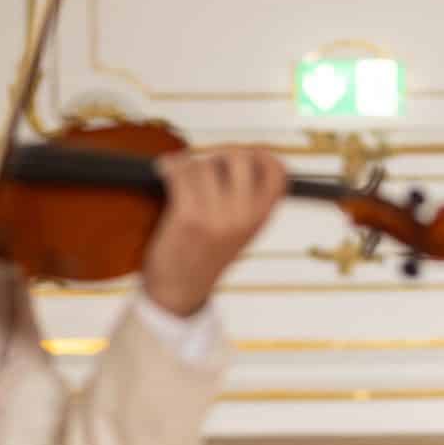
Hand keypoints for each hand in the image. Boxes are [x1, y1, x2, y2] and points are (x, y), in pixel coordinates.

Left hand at [141, 145, 289, 317]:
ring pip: (204, 164)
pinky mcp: (188, 218)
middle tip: (208, 164)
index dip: (262, 154)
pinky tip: (166, 171)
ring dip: (188, 165)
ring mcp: (216, 218)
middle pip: (239, 157)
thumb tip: (243, 154)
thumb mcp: (241, 231)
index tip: (244, 154)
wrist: (181, 290)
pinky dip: (169, 167)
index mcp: (260, 219)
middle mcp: (243, 218)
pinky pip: (180, 173)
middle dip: (220, 154)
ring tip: (182, 178)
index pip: (277, 172)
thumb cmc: (206, 256)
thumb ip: (249, 199)